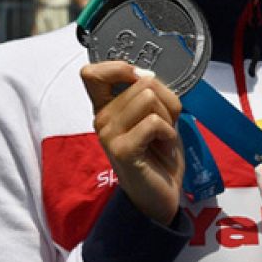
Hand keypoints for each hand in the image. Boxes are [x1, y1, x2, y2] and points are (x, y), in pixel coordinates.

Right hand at [81, 61, 183, 224]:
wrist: (162, 193)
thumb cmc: (160, 152)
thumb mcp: (160, 115)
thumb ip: (152, 93)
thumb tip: (147, 75)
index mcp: (106, 107)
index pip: (92, 73)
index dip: (119, 67)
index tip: (140, 81)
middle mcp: (101, 119)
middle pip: (142, 83)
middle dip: (166, 103)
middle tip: (163, 128)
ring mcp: (108, 135)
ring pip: (149, 99)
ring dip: (168, 119)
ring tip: (162, 139)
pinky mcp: (121, 150)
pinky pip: (154, 123)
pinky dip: (168, 133)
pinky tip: (164, 149)